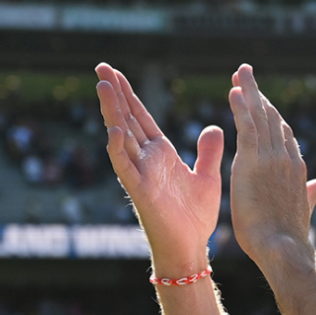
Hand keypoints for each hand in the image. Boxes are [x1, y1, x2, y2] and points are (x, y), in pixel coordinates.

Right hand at [95, 63, 223, 275]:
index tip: (116, 72)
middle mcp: (146, 160)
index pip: (141, 117)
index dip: (129, 95)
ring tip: (103, 86)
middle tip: (100, 66)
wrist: (190, 248)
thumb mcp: (207, 177)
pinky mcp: (140, 191)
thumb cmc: (194, 217)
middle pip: (127, 119)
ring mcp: (141, 174)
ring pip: (121, 137)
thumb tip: (214, 126)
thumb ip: (208, 152)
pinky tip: (115, 130)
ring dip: (112, 113)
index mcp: (160, 154)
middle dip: (114, 94)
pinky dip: (119, 149)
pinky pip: (125, 168)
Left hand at [227, 64, 315, 264]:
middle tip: (246, 73)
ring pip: (260, 117)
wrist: (283, 248)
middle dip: (258, 95)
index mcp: (295, 168)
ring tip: (240, 72)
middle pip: (272, 118)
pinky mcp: (254, 162)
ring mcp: (271, 158)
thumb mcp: (302, 208)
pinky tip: (234, 92)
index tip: (260, 99)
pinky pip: (247, 128)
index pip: (283, 134)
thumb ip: (311, 193)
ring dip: (249, 92)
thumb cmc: (289, 236)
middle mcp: (285, 158)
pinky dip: (241, 108)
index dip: (271, 114)